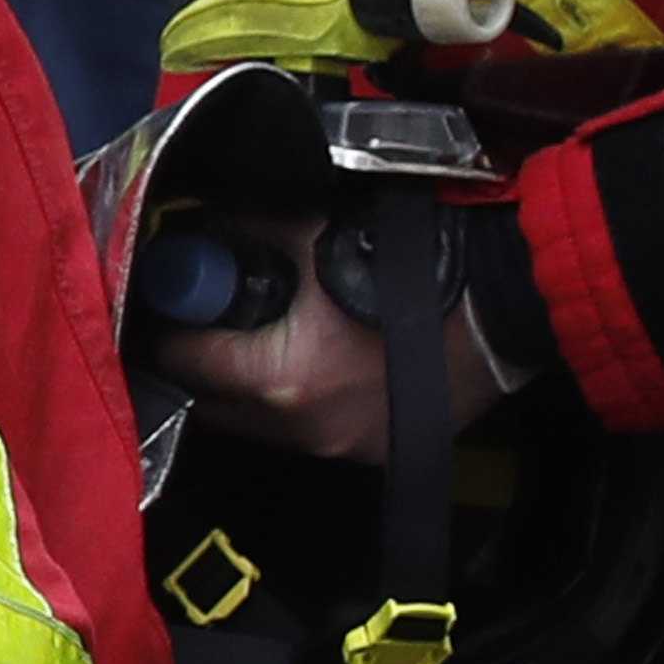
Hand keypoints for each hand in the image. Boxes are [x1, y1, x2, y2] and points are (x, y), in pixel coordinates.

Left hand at [163, 211, 506, 460]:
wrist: (507, 301)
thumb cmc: (412, 264)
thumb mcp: (312, 229)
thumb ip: (244, 224)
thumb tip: (200, 211)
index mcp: (279, 380)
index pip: (182, 363)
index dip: (162, 327)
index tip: (157, 302)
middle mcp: (302, 430)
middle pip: (209, 406)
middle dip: (192, 365)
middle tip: (188, 322)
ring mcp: (339, 449)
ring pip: (254, 425)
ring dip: (238, 387)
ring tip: (239, 338)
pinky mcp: (372, 453)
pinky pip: (303, 432)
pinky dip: (287, 402)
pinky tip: (294, 361)